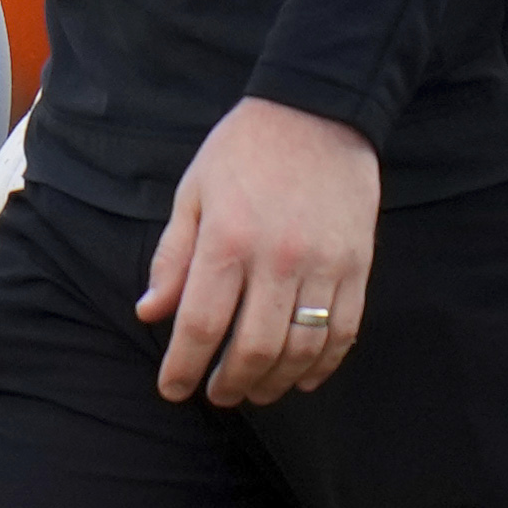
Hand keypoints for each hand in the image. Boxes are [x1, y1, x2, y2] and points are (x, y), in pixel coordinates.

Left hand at [143, 95, 379, 405]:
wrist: (318, 111)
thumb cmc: (244, 150)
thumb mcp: (193, 193)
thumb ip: (173, 257)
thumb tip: (150, 313)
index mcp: (228, 239)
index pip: (201, 324)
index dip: (184, 367)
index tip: (173, 390)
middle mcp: (277, 258)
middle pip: (254, 348)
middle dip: (230, 384)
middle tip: (217, 396)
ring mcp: (323, 264)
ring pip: (300, 349)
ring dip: (275, 383)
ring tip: (255, 392)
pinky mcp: (357, 265)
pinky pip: (344, 332)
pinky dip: (323, 365)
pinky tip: (303, 379)